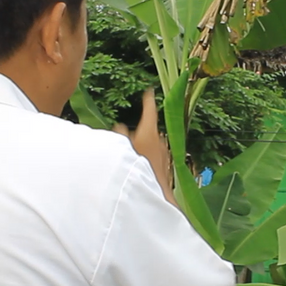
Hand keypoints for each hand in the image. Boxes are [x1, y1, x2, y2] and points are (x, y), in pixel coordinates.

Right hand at [115, 89, 176, 205]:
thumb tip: (120, 126)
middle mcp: (159, 139)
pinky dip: (146, 157)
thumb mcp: (123, 149)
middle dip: (139, 131)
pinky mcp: (165, 164)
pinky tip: (139, 168)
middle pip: (148, 129)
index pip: (149, 110)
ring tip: (132, 157)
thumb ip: (120, 135)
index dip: (148, 100)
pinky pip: (154, 156)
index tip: (149, 91)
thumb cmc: (138, 169)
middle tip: (127, 139)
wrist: (155, 194)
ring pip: (151, 143)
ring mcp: (164, 152)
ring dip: (142, 146)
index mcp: (149, 131)